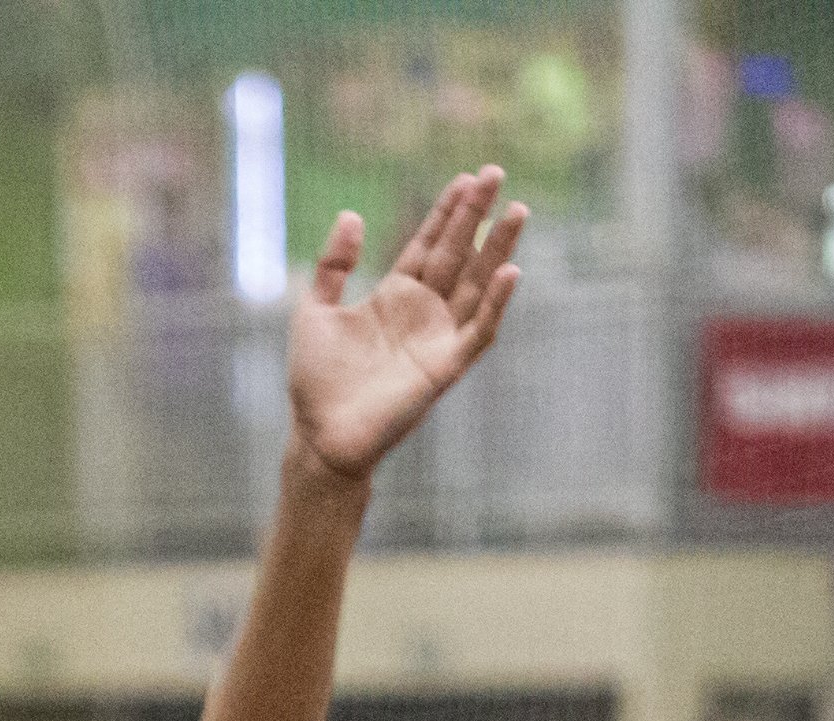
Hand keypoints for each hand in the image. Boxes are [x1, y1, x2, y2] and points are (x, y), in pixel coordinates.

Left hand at [284, 167, 525, 486]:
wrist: (319, 435)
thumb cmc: (315, 380)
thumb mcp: (314, 310)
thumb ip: (334, 265)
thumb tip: (352, 214)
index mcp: (395, 294)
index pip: (429, 243)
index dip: (447, 211)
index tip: (466, 177)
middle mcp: (423, 311)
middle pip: (459, 253)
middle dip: (478, 214)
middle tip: (496, 172)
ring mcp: (438, 338)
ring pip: (478, 284)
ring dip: (499, 249)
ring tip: (518, 210)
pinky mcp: (445, 367)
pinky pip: (479, 331)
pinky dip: (496, 304)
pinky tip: (509, 272)